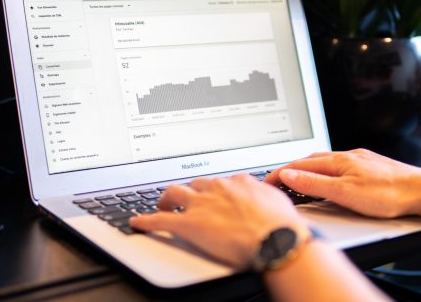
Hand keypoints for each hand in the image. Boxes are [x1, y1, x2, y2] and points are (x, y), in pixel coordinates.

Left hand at [129, 175, 307, 268]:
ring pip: (175, 192)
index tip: (213, 194)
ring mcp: (201, 205)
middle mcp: (218, 188)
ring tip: (163, 204)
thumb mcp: (278, 201)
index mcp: (238, 182)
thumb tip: (269, 198)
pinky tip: (138, 222)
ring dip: (166, 198)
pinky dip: (147, 220)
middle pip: (195, 183)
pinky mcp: (189, 224)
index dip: (215, 189)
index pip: (221, 181)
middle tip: (187, 198)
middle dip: (190, 190)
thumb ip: (266, 197)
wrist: (276, 238)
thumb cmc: (282, 225)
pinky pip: (161, 220)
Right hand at [265, 149, 420, 217]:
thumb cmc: (389, 194)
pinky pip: (337, 167)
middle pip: (309, 161)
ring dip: (306, 171)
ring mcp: (358, 160)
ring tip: (297, 181)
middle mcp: (346, 157)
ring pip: (324, 163)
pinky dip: (323, 173)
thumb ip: (314, 184)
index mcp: (337, 161)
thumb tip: (289, 176)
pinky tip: (328, 181)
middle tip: (276, 182)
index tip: (265, 181)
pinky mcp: (369, 167)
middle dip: (290, 170)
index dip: (279, 173)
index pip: (299, 165)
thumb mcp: (345, 193)